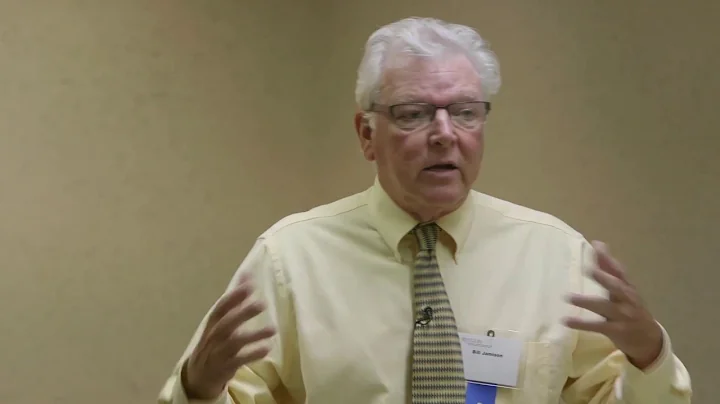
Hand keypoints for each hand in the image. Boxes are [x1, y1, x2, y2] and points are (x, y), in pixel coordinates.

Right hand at [182, 273, 276, 399]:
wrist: (198, 377)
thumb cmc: (215, 342)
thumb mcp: (222, 321)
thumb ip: (235, 299)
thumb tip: (247, 274)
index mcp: (212, 323)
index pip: (220, 308)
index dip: (234, 296)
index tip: (249, 285)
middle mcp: (213, 337)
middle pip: (226, 324)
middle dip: (243, 313)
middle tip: (262, 303)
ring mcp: (217, 353)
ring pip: (233, 343)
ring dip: (253, 335)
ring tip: (273, 329)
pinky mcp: (224, 368)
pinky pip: (238, 361)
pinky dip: (252, 354)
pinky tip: (267, 349)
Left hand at [564, 241, 663, 369]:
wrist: (649, 339)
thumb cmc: (631, 309)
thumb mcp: (623, 289)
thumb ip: (609, 268)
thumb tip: (598, 244)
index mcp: (627, 288)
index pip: (618, 271)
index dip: (608, 259)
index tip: (596, 245)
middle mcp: (627, 300)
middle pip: (617, 287)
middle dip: (605, 278)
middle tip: (590, 270)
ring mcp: (624, 316)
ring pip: (606, 307)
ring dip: (587, 302)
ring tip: (569, 297)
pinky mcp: (617, 330)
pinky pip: (598, 326)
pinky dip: (582, 324)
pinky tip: (567, 320)